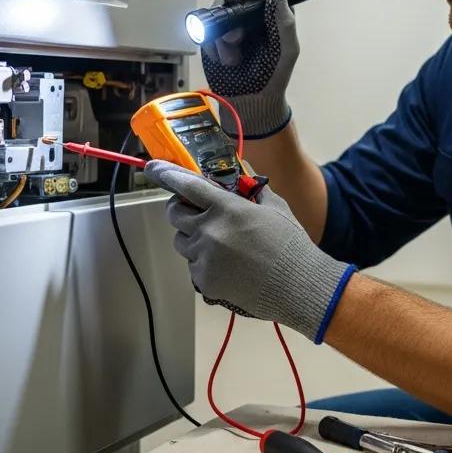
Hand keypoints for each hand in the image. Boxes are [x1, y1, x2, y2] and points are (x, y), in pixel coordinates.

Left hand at [145, 161, 353, 342]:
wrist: (298, 285)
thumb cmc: (290, 244)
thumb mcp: (275, 208)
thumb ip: (253, 189)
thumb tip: (243, 174)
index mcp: (226, 208)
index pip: (186, 185)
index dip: (167, 174)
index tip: (153, 167)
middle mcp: (209, 230)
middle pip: (174, 214)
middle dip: (180, 209)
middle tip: (194, 211)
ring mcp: (204, 257)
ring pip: (182, 242)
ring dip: (193, 237)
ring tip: (219, 243)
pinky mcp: (205, 281)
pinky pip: (193, 266)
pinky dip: (204, 263)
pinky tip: (228, 266)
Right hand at [201, 0, 298, 137]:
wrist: (249, 100)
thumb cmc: (274, 75)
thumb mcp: (287, 51)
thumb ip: (286, 24)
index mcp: (272, 11)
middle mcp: (250, 11)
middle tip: (235, 2)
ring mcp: (229, 21)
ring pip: (220, 5)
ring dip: (225, 25)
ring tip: (234, 51)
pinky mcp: (212, 34)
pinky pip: (206, 26)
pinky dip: (212, 41)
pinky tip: (224, 58)